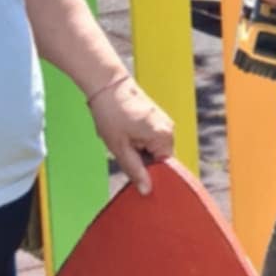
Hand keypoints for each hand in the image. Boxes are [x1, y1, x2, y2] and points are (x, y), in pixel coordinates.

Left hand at [87, 73, 174, 193]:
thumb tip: (146, 190)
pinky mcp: (155, 116)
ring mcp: (163, 121)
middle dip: (140, 159)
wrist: (105, 84)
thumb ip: (135, 171)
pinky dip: (137, 139)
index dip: (148, 173)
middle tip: (122, 149)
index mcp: (164, 137)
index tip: (131, 170)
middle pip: (158, 158)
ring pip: (152, 147)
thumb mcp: (120, 148)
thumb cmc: (111, 114)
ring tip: (121, 137)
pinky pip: (149, 137)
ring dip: (137, 149)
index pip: (164, 168)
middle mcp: (169, 128)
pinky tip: (123, 130)